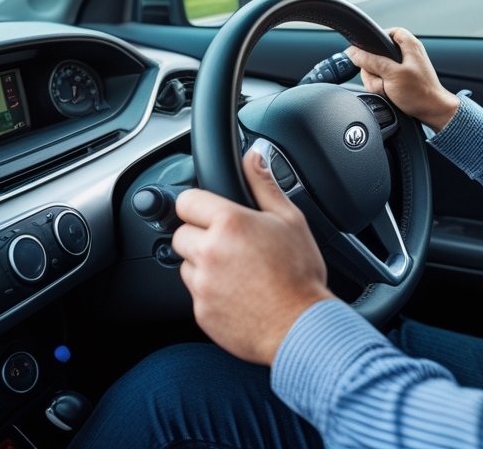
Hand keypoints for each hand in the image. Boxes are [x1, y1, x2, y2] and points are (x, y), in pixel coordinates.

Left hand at [172, 145, 333, 365]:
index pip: (187, 200)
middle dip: (201, 236)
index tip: (211, 211)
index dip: (199, 204)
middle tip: (232, 244)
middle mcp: (209, 252)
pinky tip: (239, 292)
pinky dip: (211, 292)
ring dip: (203, 265)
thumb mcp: (290, 220)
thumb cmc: (300, 274)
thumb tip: (253, 156)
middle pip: (181, 234)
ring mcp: (202, 285)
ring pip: (187, 265)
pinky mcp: (201, 312)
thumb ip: (264, 185)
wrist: (301, 326)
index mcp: (229, 223)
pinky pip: (196, 294)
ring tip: (238, 271)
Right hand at [346, 28, 459, 131]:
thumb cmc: (420, 93)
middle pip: (375, 54)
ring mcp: (401, 68)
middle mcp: (405, 54)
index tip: (366, 53)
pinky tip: (389, 94)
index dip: (374, 40)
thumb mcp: (392, 74)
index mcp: (409, 45)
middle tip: (383, 80)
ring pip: (375, 70)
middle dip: (373, 71)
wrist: (431, 112)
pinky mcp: (398, 80)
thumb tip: (353, 52)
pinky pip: (381, 80)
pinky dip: (382, 88)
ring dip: (377, 82)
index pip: (386, 32)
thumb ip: (372, 61)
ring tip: (389, 89)